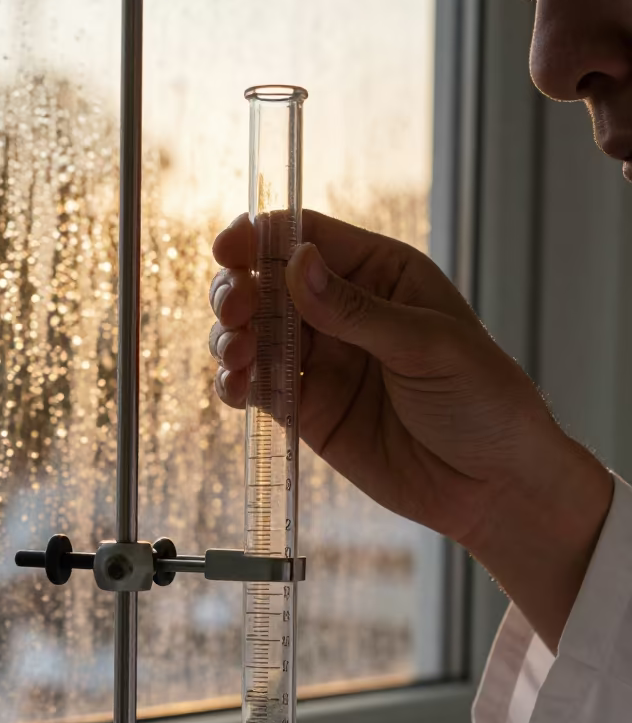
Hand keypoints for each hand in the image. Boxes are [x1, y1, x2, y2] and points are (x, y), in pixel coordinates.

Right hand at [209, 210, 612, 649]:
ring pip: (256, 335)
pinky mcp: (310, 412)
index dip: (262, 238)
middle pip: (268, 284)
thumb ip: (358, 311)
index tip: (229, 251)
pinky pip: (260, 388)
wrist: (494, 485)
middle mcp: (344, 312)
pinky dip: (237, 384)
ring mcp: (324, 363)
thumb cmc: (484, 402)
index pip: (308, 238)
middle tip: (233, 311)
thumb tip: (297, 265)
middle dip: (238, 291)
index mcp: (381, 275)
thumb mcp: (428, 346)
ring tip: (236, 355)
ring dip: (232, 338)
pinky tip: (236, 388)